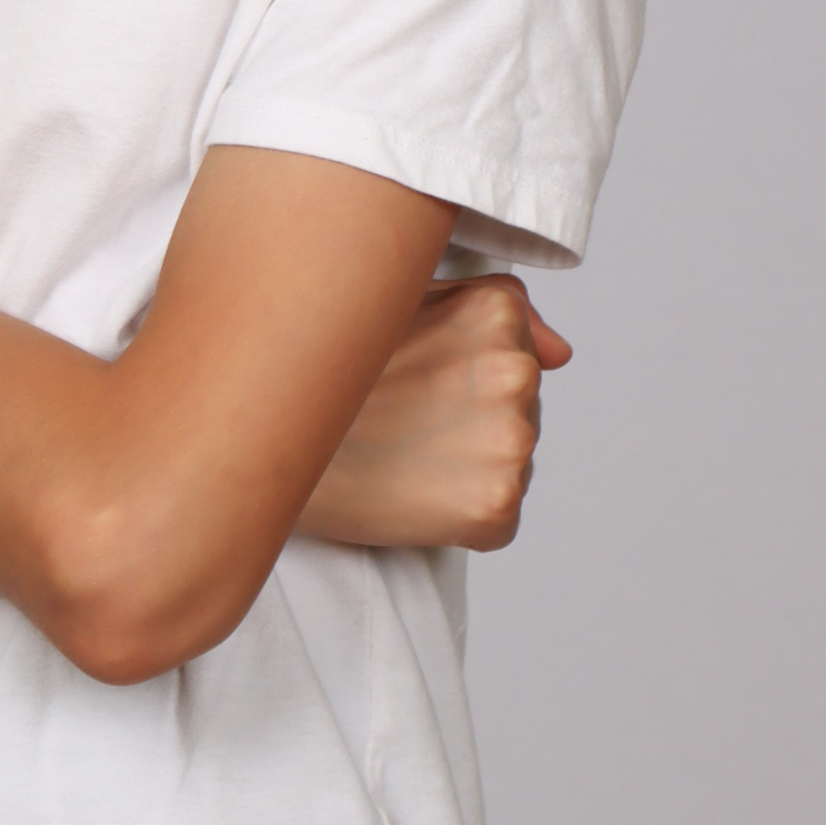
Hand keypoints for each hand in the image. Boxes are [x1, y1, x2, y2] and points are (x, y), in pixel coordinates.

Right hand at [301, 276, 571, 552]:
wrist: (263, 449)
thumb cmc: (327, 377)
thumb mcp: (404, 306)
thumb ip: (492, 310)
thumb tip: (563, 354)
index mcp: (496, 311)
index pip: (518, 352)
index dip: (462, 373)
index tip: (414, 380)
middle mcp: (515, 370)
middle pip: (519, 407)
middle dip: (470, 420)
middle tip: (400, 421)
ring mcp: (510, 440)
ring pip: (513, 461)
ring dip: (468, 467)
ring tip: (401, 457)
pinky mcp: (498, 505)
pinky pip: (499, 516)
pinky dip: (462, 518)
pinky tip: (411, 496)